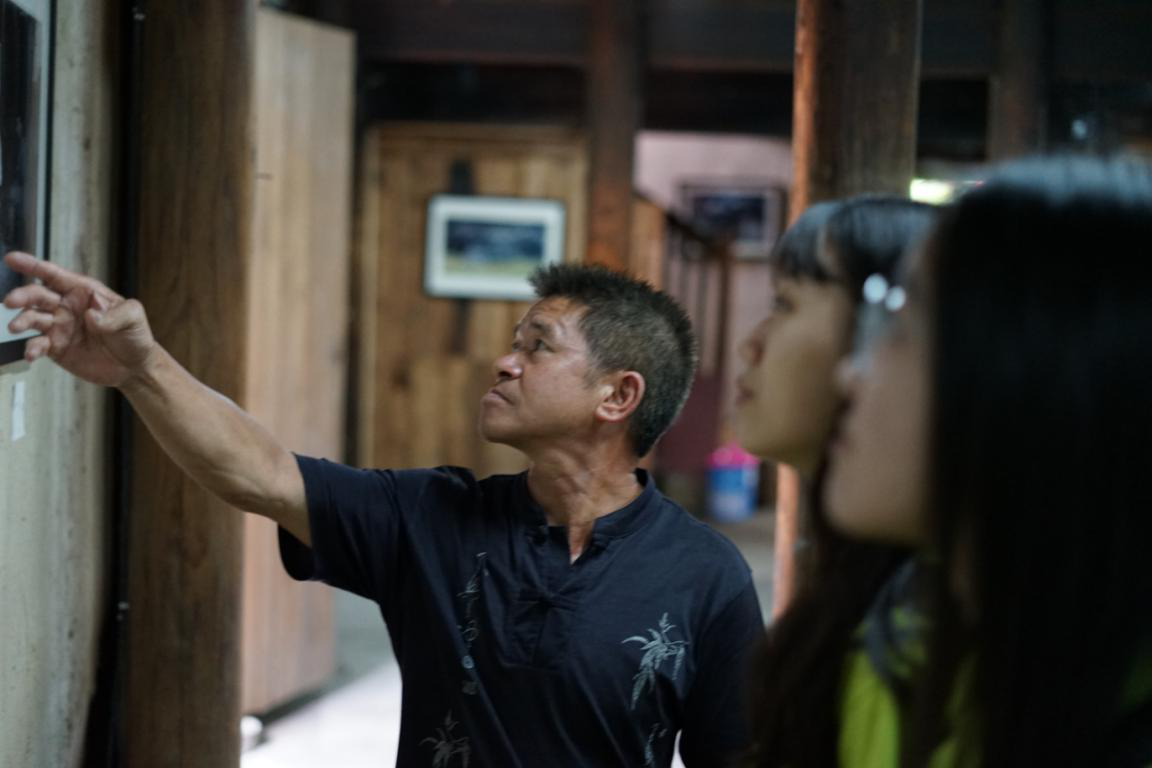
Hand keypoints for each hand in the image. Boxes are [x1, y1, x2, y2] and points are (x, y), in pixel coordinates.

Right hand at [3, 251, 158, 387]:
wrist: (134, 367)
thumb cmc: (135, 336)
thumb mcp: (133, 316)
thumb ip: (115, 313)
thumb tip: (92, 315)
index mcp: (84, 292)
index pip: (55, 275)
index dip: (33, 265)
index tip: (12, 259)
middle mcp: (67, 306)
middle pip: (38, 295)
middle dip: (22, 296)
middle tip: (11, 301)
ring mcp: (60, 327)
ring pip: (33, 318)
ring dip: (22, 321)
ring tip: (16, 327)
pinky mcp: (56, 347)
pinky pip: (38, 344)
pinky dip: (32, 348)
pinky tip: (31, 353)